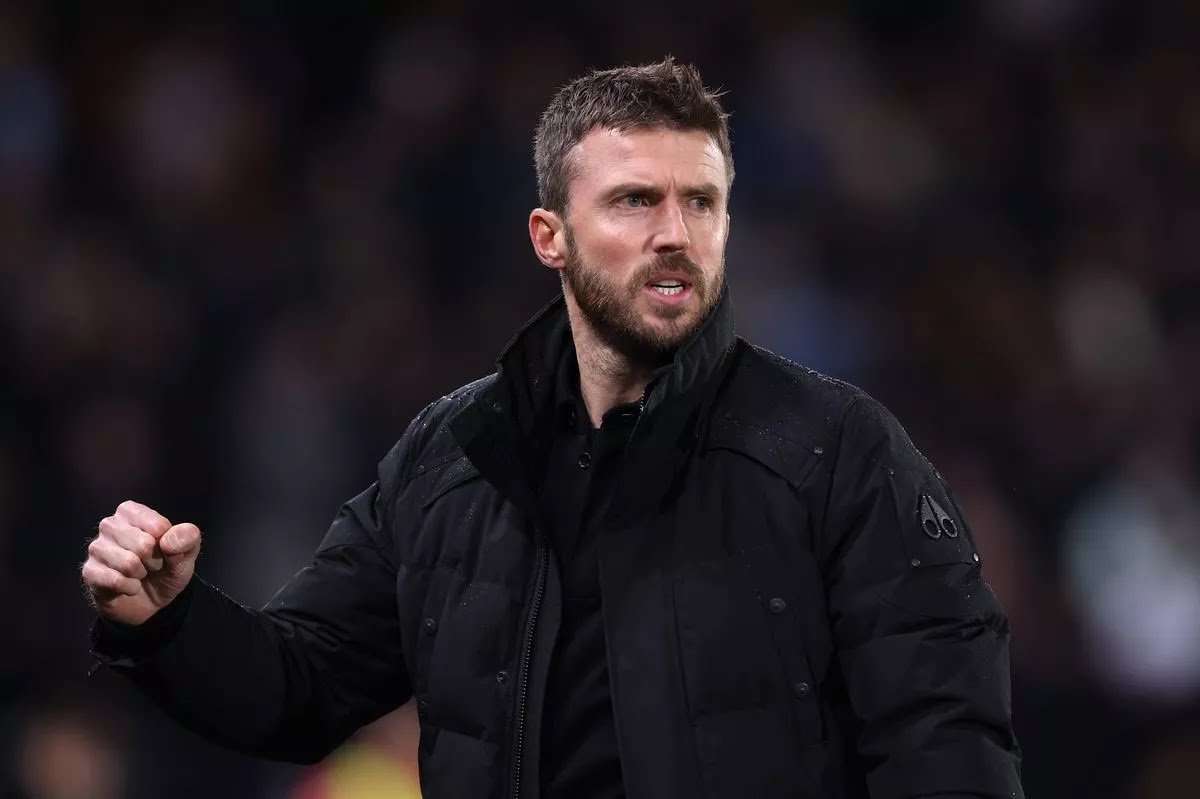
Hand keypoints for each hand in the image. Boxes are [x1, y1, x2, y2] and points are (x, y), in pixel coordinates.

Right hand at [82, 500, 201, 625]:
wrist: (151, 602)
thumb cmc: (166, 568)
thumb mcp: (187, 552)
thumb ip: (188, 538)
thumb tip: (168, 540)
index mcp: (132, 512)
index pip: (158, 527)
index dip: (168, 546)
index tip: (164, 550)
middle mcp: (110, 524)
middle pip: (144, 545)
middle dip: (155, 562)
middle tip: (151, 565)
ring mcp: (96, 548)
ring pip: (129, 563)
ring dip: (141, 575)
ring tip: (139, 574)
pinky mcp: (89, 572)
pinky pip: (116, 581)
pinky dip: (130, 588)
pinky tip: (128, 587)